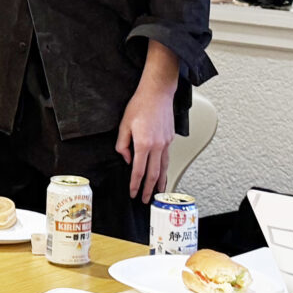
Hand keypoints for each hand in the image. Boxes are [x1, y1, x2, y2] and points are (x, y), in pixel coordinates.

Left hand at [115, 77, 175, 201]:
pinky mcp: (170, 139)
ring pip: (163, 168)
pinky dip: (164, 169)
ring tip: (158, 193)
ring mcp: (166, 143)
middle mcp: (157, 145)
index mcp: (144, 143)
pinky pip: (167, 158)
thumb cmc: (140, 105)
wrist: (157, 93)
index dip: (135, 184)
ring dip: (160, 182)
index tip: (133, 192)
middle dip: (149, 189)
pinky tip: (162, 173)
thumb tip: (128, 159)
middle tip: (146, 200)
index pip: (139, 171)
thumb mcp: (124, 124)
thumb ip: (123, 145)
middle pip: (153, 174)